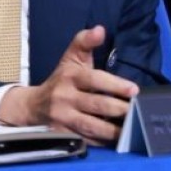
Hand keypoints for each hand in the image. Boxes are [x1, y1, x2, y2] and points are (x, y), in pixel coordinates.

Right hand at [0, 26, 138, 144]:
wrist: (31, 105)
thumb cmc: (61, 78)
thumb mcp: (71, 58)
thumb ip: (85, 42)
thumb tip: (99, 29)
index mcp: (70, 76)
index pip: (95, 80)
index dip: (115, 85)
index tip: (134, 90)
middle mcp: (65, 97)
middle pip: (96, 105)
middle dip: (119, 109)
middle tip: (139, 111)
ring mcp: (62, 118)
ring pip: (91, 125)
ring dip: (113, 129)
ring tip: (132, 129)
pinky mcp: (61, 134)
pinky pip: (85, 139)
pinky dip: (102, 141)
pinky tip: (117, 140)